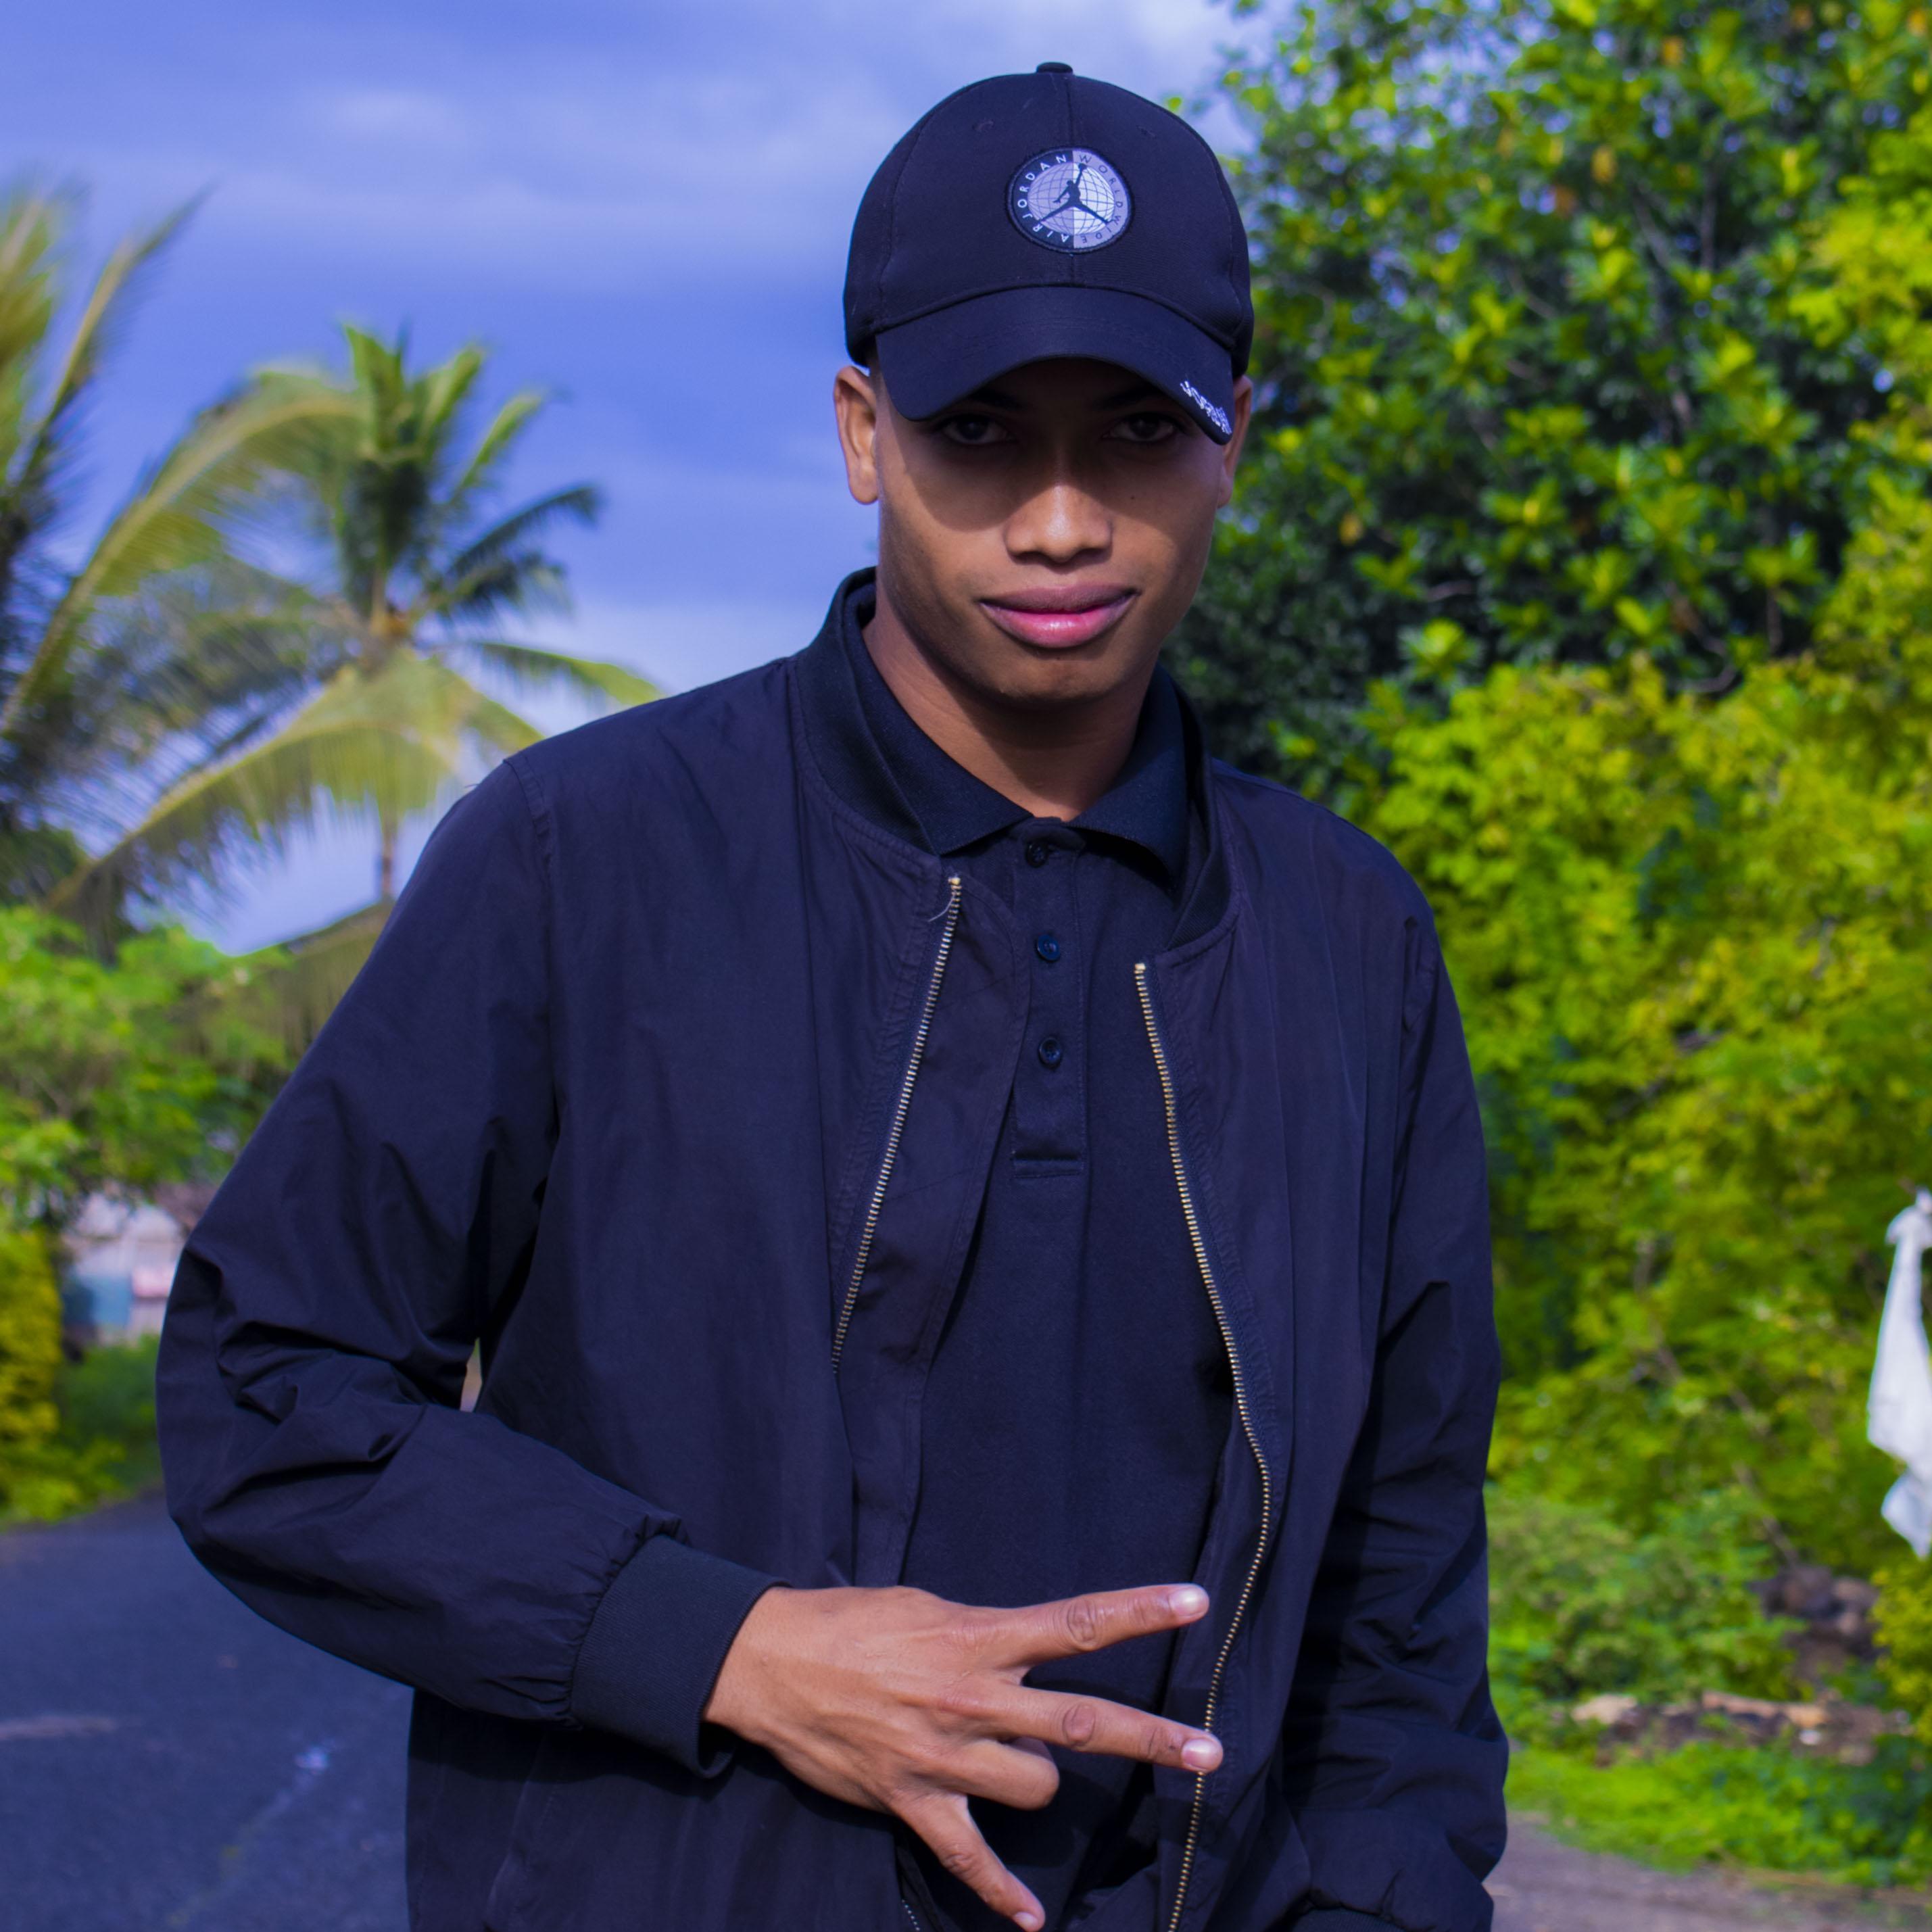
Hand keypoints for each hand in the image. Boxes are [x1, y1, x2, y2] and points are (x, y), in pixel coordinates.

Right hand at [704, 1582, 1218, 1930]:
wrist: (772, 1662)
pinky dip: (1001, 1892)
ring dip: (1044, 1782)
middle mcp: (973, 1698)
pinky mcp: (912, 1801)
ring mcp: (945, 1756)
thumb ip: (987, 1634)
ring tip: (1016, 1763)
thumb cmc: (854, 1622)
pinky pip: (969, 1859)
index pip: (1075, 1624)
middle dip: (1152, 1740)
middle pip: (1082, 1721)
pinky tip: (1029, 1922)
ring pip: (1035, 1787)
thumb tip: (1032, 1650)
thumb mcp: (929, 1608)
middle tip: (1211, 1753)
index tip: (1195, 1603)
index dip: (1139, 1612)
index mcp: (979, 1639)